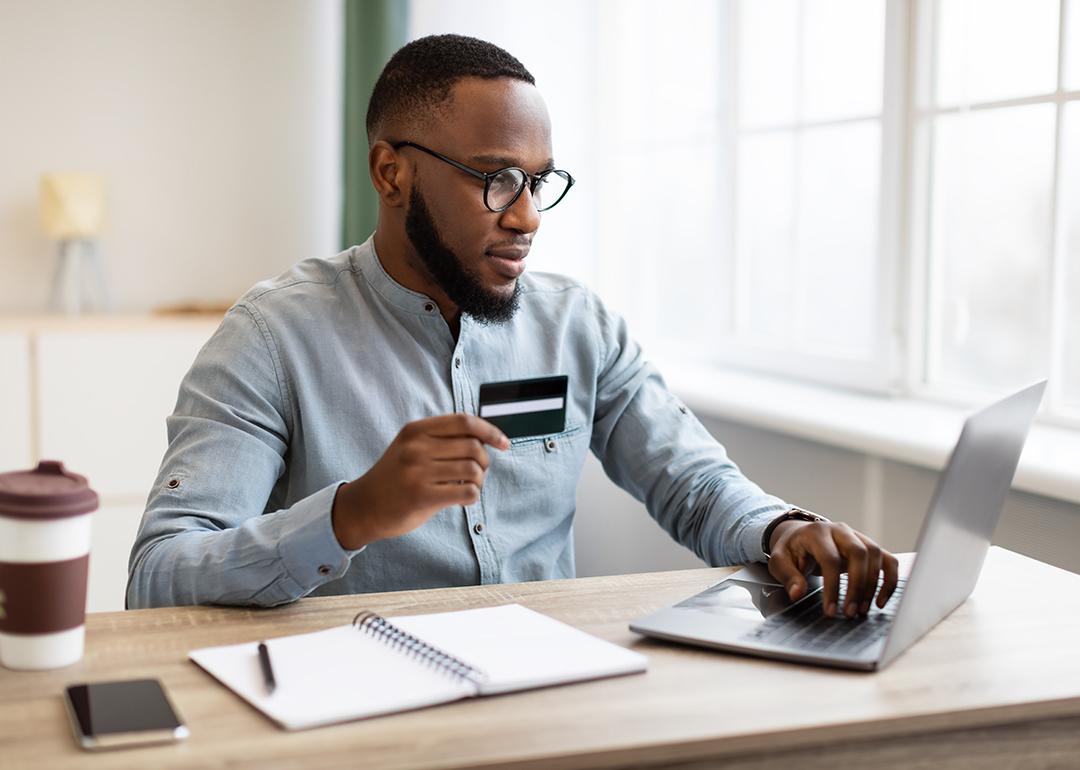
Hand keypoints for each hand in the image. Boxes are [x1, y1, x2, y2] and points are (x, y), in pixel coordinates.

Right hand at [331, 414, 509, 549]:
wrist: (364, 506)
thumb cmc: (396, 477)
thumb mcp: (411, 447)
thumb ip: (442, 440)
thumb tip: (487, 438)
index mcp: (416, 430)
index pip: (464, 421)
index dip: (490, 431)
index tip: (504, 443)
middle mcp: (416, 447)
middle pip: (472, 446)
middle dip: (484, 461)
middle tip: (479, 472)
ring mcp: (417, 471)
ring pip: (473, 470)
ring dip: (480, 480)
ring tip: (470, 486)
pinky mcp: (421, 496)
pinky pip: (466, 492)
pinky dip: (473, 496)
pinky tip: (464, 498)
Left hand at [766, 520, 898, 617]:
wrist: (800, 536)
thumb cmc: (791, 550)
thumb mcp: (779, 561)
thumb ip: (788, 576)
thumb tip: (797, 594)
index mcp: (817, 533)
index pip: (830, 559)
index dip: (832, 587)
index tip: (831, 610)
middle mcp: (840, 530)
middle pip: (858, 553)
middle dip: (857, 586)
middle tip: (850, 612)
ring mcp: (857, 536)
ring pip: (875, 555)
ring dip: (872, 585)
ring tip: (862, 610)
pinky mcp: (868, 546)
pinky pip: (887, 560)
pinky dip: (889, 580)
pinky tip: (880, 601)